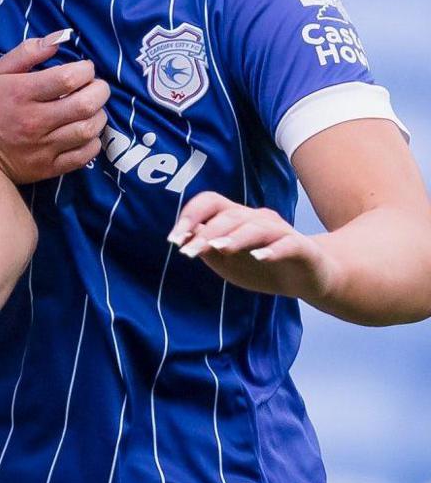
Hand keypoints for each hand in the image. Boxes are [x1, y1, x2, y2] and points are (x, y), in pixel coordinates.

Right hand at [0, 30, 108, 183]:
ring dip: (98, 116)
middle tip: (95, 88)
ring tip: (90, 110)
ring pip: (89, 130)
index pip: (69, 78)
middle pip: (86, 105)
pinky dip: (92, 142)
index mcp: (22, 94)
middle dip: (100, 91)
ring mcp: (42, 147)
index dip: (85, 69)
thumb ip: (28, 52)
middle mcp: (34, 121)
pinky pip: (84, 156)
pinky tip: (83, 132)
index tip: (83, 69)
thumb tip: (59, 39)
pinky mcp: (47, 168)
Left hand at [169, 192, 340, 302]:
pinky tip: (260, 257)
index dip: (190, 216)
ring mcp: (281, 232)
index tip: (173, 239)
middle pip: (229, 216)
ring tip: (218, 248)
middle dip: (206, 234)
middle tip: (188, 253)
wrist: (309, 278)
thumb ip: (206, 250)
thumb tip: (181, 239)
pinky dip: (273, 250)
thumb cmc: (260, 267)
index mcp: (236, 219)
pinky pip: (288, 244)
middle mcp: (257, 219)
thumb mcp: (227, 262)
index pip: (210, 203)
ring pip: (256, 227)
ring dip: (235, 237)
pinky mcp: (302, 248)